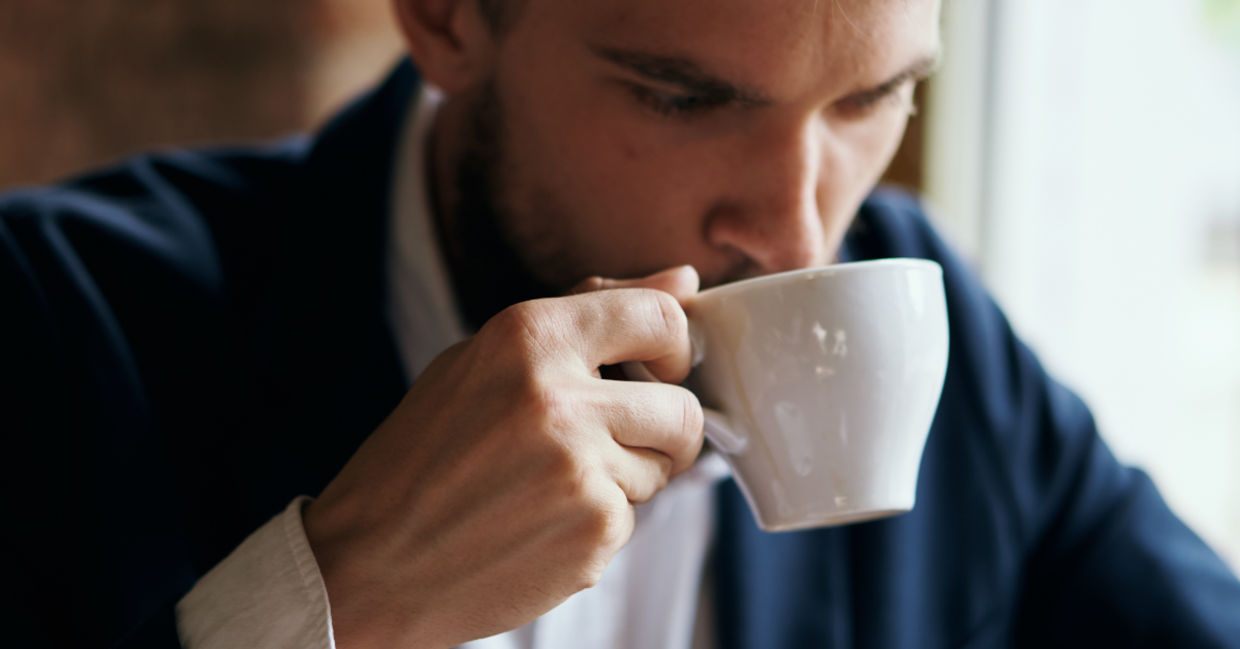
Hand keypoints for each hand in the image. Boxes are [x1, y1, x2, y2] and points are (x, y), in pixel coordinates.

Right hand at [303, 267, 704, 648]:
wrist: (371, 560)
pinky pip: (632, 519)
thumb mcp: (485, 358)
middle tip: (618, 444)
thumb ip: (588, 315)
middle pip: (683, 410)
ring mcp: (579, 468)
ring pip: (664, 470)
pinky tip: (540, 523)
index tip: (661, 370)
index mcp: (528, 336)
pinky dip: (598, 523)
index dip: (676, 348)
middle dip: (665, 433)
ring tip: (554, 485)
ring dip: (628, 480)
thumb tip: (683, 283)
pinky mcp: (591, 531)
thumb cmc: (425, 453)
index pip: (660, 317)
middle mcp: (560, 396)